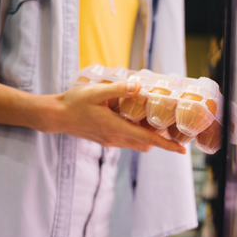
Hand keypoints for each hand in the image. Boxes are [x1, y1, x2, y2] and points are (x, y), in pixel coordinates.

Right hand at [31, 81, 185, 153]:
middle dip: (160, 139)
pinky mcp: (104, 139)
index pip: (148, 140)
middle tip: (171, 126)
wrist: (54, 116)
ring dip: (147, 136)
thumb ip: (119, 90)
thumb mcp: (96, 92)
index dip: (167, 145)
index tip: (182, 150)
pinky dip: (135, 133)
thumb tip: (139, 86)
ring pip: (136, 143)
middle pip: (145, 144)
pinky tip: (132, 117)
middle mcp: (115, 139)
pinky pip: (126, 139)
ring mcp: (109, 141)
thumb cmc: (74, 103)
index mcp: (116, 128)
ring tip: (153, 119)